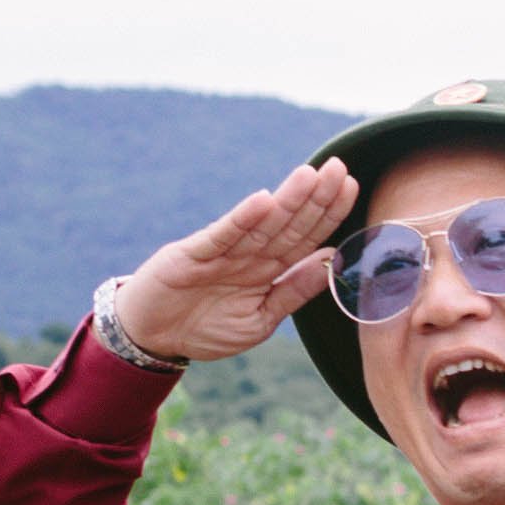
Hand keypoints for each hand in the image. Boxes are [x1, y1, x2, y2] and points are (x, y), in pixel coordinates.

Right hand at [102, 161, 358, 362]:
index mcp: (267, 270)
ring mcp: (221, 253)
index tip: (352, 188)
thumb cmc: (206, 328)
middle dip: (315, 198)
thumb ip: (292, 292)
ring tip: (311, 175)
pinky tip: (263, 200)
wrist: (152, 336)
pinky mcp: (193, 255)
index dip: (328, 214)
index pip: (304, 238)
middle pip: (288, 224)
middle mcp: (248, 256)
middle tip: (340, 168)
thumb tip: (329, 262)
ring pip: (261, 224)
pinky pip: (222, 236)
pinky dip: (242, 220)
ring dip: (287, 200)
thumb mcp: (260, 319)